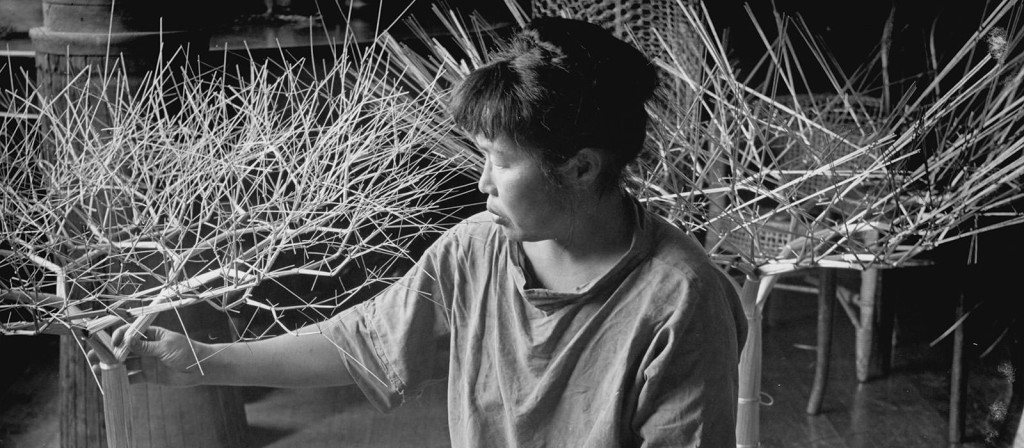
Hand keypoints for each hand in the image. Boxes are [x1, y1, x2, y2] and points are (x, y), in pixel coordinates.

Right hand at [87, 326, 213, 386]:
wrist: (200, 369)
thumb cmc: (187, 352)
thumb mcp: (166, 347)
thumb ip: (146, 346)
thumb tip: (126, 341)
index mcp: (151, 334)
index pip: (129, 333)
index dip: (118, 337)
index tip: (112, 344)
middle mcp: (146, 347)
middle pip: (122, 349)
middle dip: (108, 352)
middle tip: (92, 357)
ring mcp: (146, 361)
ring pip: (124, 363)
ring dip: (111, 366)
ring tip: (97, 370)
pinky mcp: (148, 375)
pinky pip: (132, 377)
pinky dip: (122, 379)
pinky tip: (111, 382)